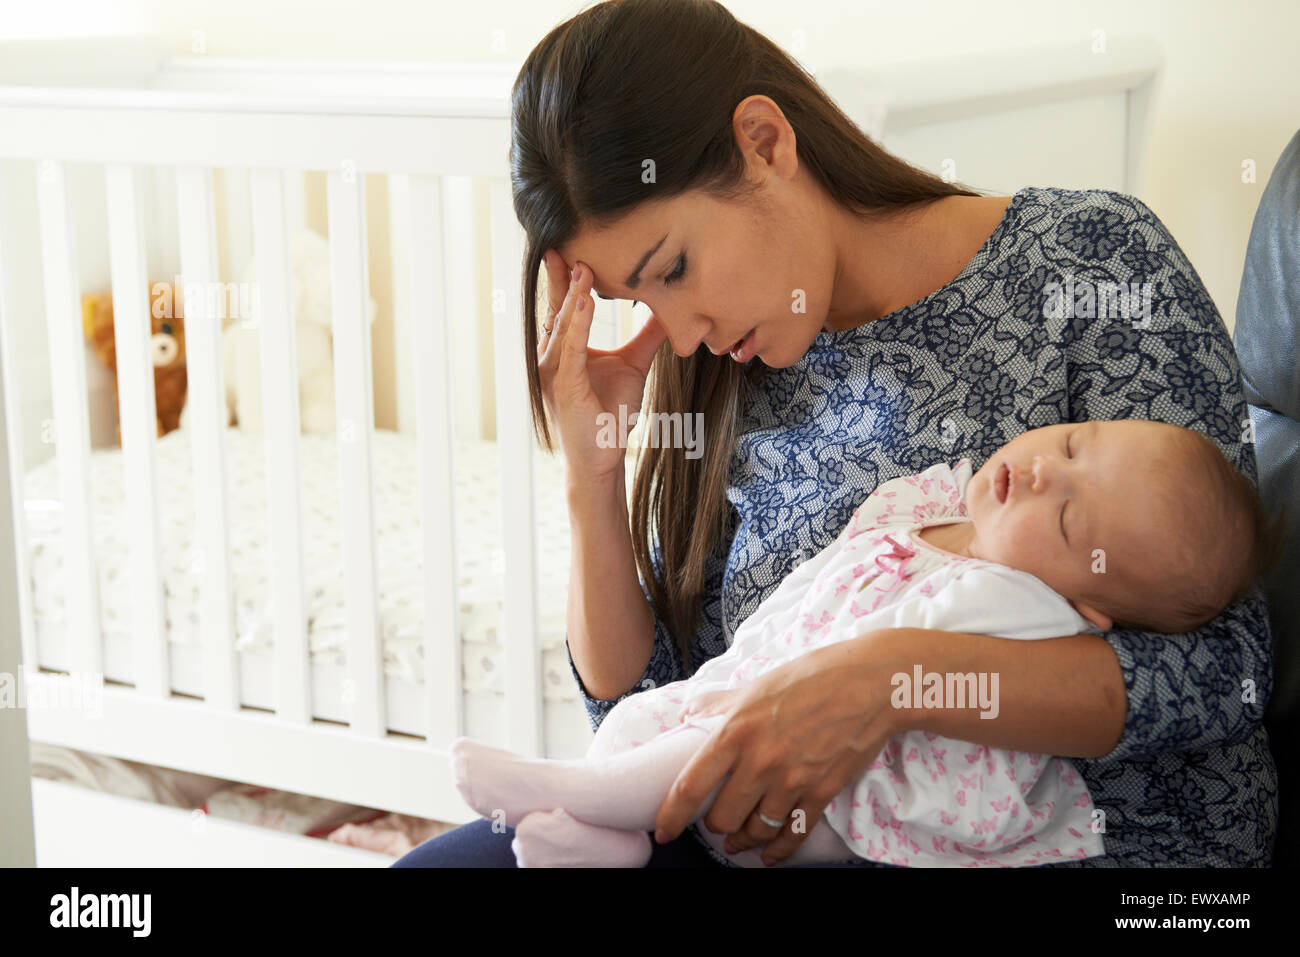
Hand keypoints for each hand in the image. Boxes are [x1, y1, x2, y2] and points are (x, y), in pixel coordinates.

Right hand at [536, 249, 666, 482]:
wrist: (602, 459)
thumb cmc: (610, 415)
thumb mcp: (634, 365)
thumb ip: (648, 336)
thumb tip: (671, 310)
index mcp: (563, 349)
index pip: (563, 305)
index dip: (567, 277)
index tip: (574, 246)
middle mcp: (551, 356)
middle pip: (555, 308)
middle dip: (562, 276)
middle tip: (568, 243)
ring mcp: (554, 371)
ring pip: (562, 324)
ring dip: (572, 295)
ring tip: (583, 266)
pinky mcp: (564, 386)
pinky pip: (571, 349)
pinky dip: (578, 324)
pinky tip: (585, 302)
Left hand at [654, 637, 899, 866]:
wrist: (870, 684)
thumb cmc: (812, 677)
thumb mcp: (756, 685)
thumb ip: (719, 703)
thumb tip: (689, 713)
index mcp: (735, 731)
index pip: (690, 785)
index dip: (671, 816)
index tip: (663, 830)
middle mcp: (759, 761)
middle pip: (721, 819)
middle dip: (714, 826)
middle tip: (714, 823)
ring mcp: (791, 781)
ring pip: (754, 832)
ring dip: (743, 842)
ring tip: (737, 842)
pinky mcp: (821, 793)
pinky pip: (792, 835)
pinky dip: (778, 851)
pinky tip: (770, 855)